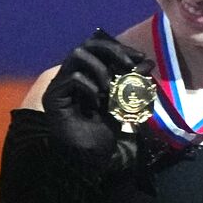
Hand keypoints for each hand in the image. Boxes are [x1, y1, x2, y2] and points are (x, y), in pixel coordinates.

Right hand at [43, 30, 147, 165]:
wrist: (87, 157)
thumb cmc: (103, 130)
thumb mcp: (124, 103)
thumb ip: (133, 83)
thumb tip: (148, 63)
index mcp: (87, 72)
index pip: (101, 47)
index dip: (121, 48)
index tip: (140, 57)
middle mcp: (71, 73)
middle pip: (88, 44)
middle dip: (112, 51)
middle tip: (128, 65)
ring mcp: (61, 83)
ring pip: (77, 55)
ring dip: (99, 69)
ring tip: (110, 88)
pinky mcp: (53, 96)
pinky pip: (72, 78)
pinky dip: (89, 87)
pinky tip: (96, 103)